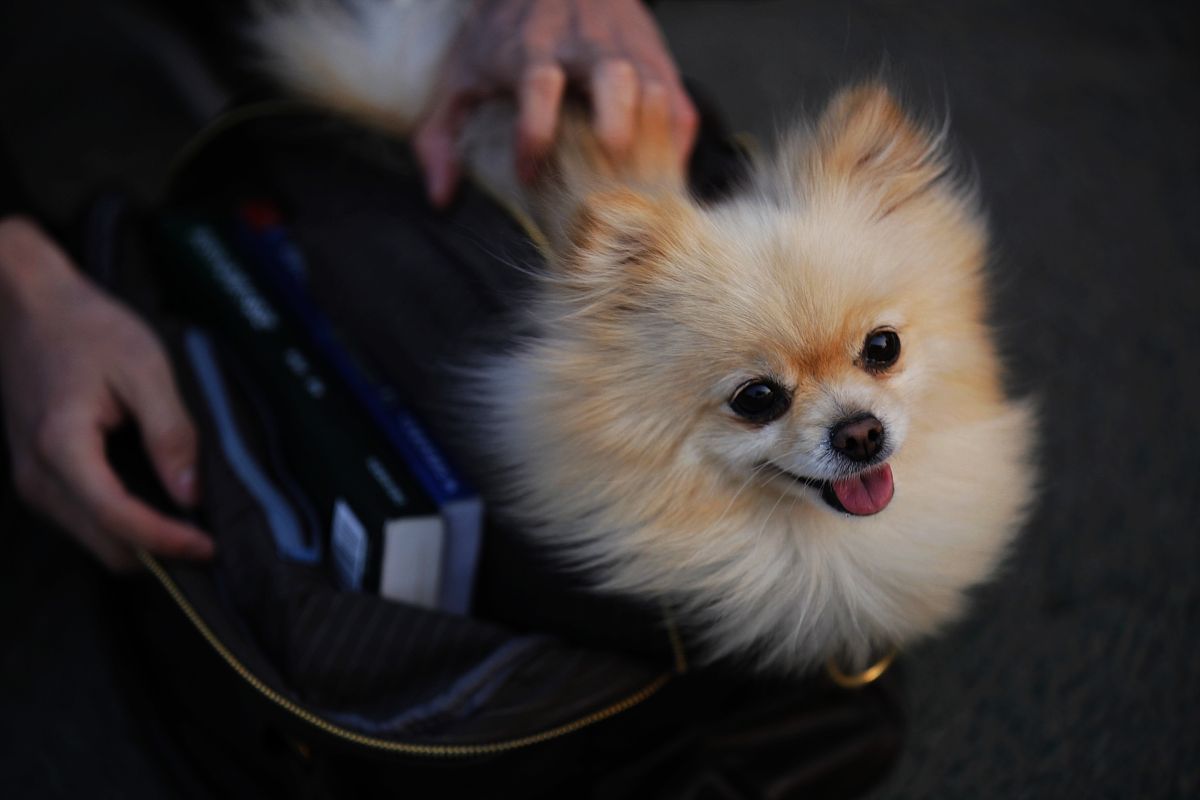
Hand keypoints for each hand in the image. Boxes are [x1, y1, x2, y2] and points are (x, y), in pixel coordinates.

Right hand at [0, 216, 212, 570]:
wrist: (28, 305)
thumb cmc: (87, 327)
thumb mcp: (144, 369)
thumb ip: (170, 432)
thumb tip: (191, 493)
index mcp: (61, 446)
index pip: (116, 518)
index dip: (166, 540)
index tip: (209, 546)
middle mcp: (36, 474)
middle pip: (104, 545)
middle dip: (158, 552)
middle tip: (210, 540)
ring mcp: (30, 479)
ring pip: (93, 540)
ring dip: (141, 542)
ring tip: (191, 525)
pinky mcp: (37, 475)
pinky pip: (83, 521)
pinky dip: (122, 525)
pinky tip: (158, 506)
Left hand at [415, 0, 698, 205]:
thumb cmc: (503, 36)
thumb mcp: (460, 75)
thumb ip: (440, 137)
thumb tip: (441, 199)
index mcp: (533, 49)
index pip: (538, 85)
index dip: (535, 132)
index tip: (527, 173)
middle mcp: (585, 47)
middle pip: (613, 75)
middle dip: (616, 119)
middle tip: (612, 158)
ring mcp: (627, 52)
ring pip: (656, 88)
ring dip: (652, 137)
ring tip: (637, 185)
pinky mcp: (656, 61)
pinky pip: (680, 104)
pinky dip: (676, 142)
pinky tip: (660, 175)